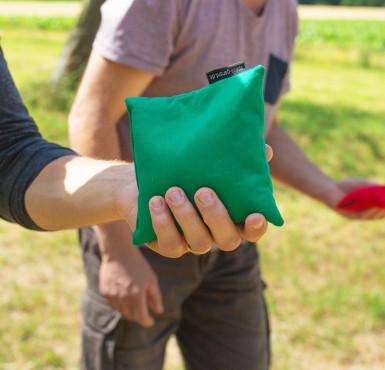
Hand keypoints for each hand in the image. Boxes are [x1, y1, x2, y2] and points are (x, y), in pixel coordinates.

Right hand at [99, 236, 162, 327]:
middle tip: (144, 311)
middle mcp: (123, 299)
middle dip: (139, 316)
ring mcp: (112, 296)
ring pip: (122, 312)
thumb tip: (159, 311)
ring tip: (135, 301)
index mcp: (136, 296)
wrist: (118, 252)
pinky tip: (125, 295)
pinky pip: (114, 304)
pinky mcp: (105, 292)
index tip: (151, 321)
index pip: (141, 318)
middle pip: (131, 317)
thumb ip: (155, 297)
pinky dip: (121, 305)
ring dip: (129, 311)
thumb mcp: (151, 279)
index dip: (147, 322)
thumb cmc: (138, 264)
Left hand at [117, 145, 272, 257]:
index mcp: (231, 219)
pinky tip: (156, 202)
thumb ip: (238, 162)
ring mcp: (192, 243)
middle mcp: (215, 235)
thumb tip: (266, 150)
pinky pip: (169, 244)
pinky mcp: (169, 246)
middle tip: (203, 192)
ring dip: (187, 217)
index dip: (256, 227)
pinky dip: (163, 223)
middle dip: (216, 216)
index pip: (251, 230)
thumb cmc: (188, 174)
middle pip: (227, 240)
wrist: (148, 182)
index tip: (255, 214)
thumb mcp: (212, 165)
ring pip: (199, 242)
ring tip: (174, 191)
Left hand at [318, 178, 384, 219]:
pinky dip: (369, 211)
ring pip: (371, 216)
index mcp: (368, 208)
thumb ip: (375, 188)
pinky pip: (361, 215)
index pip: (382, 211)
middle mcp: (363, 213)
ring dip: (379, 211)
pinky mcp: (349, 216)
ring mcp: (356, 215)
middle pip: (378, 215)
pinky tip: (374, 206)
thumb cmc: (347, 185)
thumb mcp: (364, 184)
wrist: (330, 187)